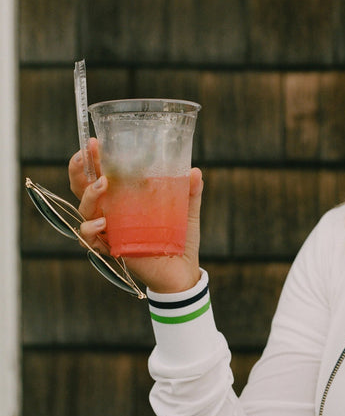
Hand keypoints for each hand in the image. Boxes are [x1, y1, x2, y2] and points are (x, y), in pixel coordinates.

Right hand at [69, 138, 204, 294]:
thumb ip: (190, 192)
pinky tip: (102, 223)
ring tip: (103, 185)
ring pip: (84, 210)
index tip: (94, 143)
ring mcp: (109, 231)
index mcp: (123, 199)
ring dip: (88, 196)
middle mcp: (111, 213)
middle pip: (82, 189)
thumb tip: (194, 171)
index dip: (92, 160)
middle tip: (86, 155)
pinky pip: (90, 240)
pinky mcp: (112, 249)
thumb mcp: (187, 212)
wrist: (182, 272)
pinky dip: (90, 230)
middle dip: (79, 170)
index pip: (100, 175)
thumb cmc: (180, 239)